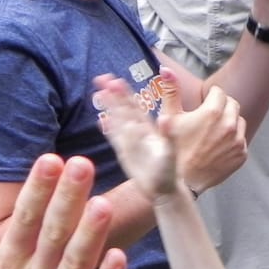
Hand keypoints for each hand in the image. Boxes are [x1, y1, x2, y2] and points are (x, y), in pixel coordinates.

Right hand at [0, 154, 125, 268]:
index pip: (25, 220)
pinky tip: (120, 258)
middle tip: (83, 164)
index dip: (38, 190)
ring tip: (102, 205)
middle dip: (68, 200)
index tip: (51, 160)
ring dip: (90, 236)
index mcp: (9, 265)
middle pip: (53, 235)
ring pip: (76, 266)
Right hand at [93, 73, 178, 200]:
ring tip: (98, 93)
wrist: (164, 189)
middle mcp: (138, 132)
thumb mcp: (170, 153)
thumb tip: (165, 119)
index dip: (124, 93)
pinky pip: (115, 138)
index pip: (134, 106)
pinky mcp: (125, 153)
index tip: (114, 79)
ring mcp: (130, 142)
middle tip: (101, 78)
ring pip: (117, 120)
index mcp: (149, 129)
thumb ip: (168, 136)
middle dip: (113, 94)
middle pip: (123, 109)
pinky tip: (101, 122)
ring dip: (109, 107)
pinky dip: (108, 130)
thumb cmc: (170, 171)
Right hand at [156, 69, 246, 192]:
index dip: (209, 96)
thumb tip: (167, 70)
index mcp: (212, 112)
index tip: (203, 103)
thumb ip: (171, 91)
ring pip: (239, 121)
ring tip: (213, 130)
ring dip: (229, 121)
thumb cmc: (173, 149)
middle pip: (232, 104)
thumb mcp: (168, 118)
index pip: (219, 92)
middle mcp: (229, 125)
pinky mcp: (241, 155)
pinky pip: (241, 139)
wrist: (183, 181)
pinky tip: (217, 144)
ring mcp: (238, 141)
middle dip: (221, 106)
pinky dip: (233, 139)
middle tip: (208, 115)